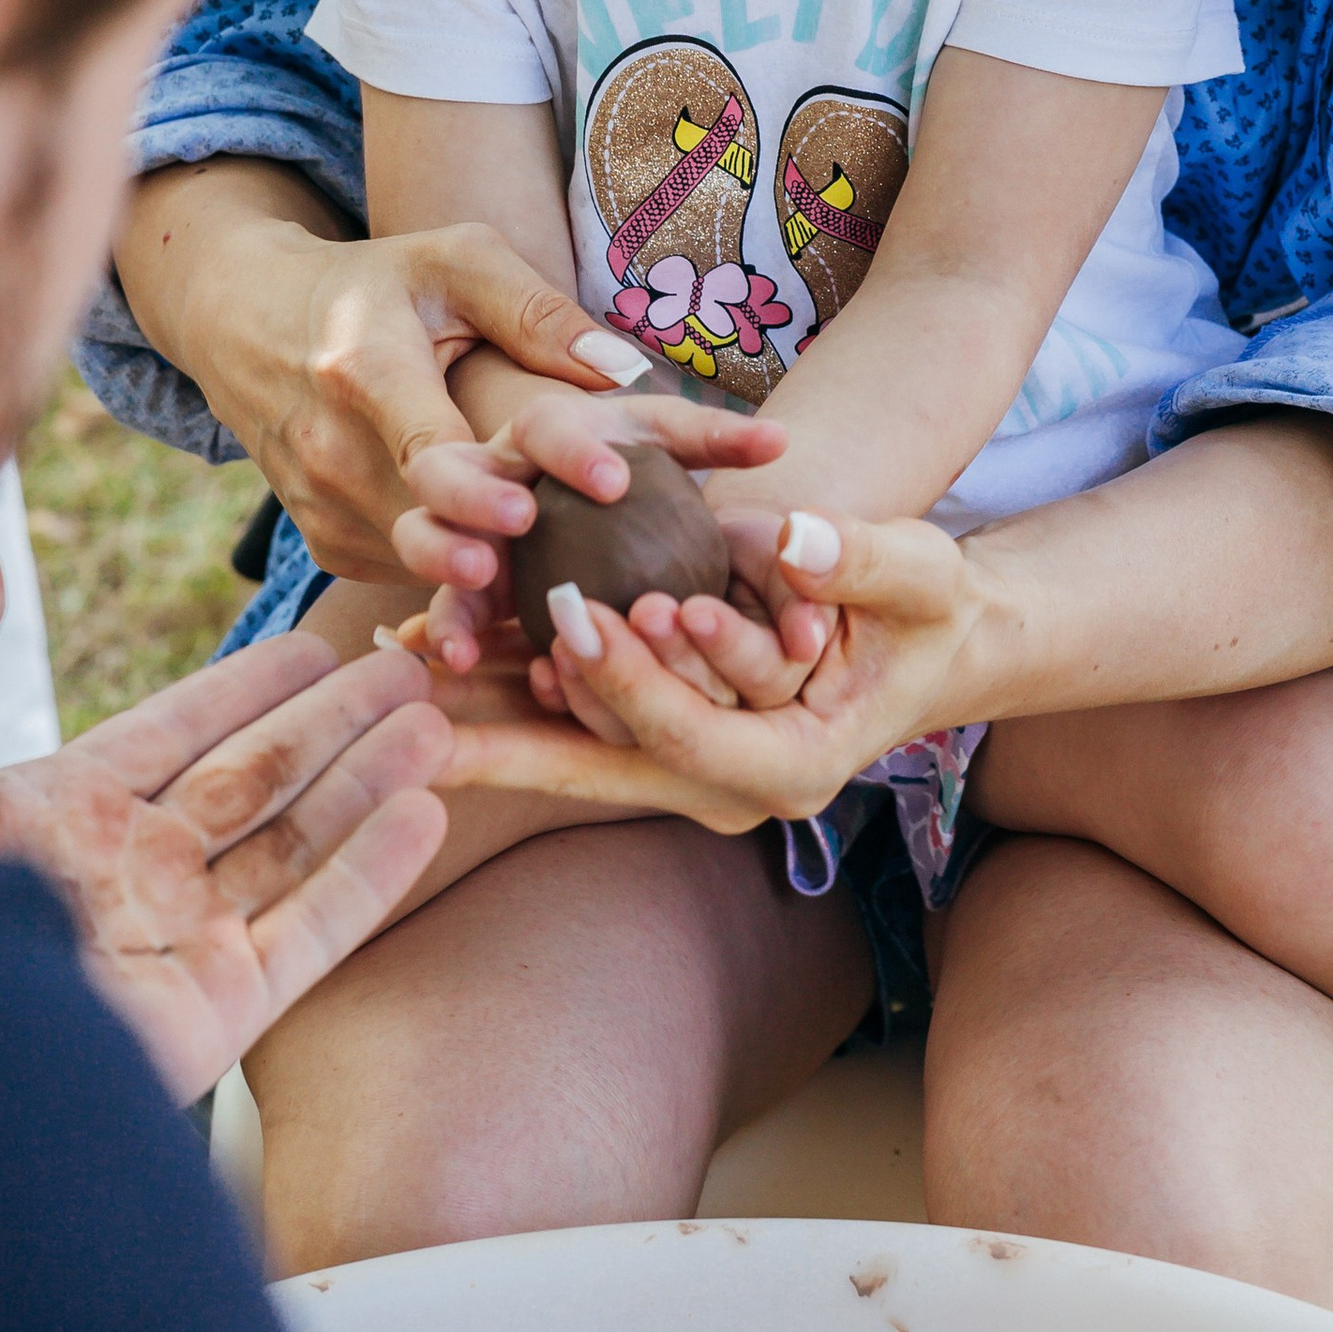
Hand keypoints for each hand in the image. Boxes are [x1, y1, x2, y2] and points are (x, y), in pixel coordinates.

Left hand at [0, 541, 454, 1103]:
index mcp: (57, 816)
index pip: (177, 730)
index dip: (248, 685)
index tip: (315, 643)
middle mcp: (126, 875)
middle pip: (255, 777)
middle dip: (334, 721)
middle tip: (406, 664)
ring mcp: (176, 944)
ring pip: (296, 841)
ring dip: (368, 779)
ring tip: (434, 719)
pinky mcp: (216, 1011)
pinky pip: (312, 927)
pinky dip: (372, 870)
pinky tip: (422, 811)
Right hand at [118, 162, 659, 585]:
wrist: (249, 324)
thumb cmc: (376, 285)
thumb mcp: (452, 265)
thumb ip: (536, 311)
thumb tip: (626, 370)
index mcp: (365, 372)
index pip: (427, 453)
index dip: (483, 491)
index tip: (548, 505)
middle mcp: (331, 451)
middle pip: (427, 527)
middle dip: (504, 552)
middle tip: (578, 569)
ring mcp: (322, 507)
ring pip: (423, 562)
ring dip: (495, 569)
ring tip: (564, 566)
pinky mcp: (327, 542)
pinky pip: (406, 574)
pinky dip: (458, 574)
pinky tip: (513, 558)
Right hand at [399, 388, 789, 669]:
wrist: (577, 495)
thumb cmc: (627, 463)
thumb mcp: (662, 443)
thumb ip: (713, 442)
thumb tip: (782, 443)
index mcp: (543, 429)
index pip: (546, 423)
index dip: (573, 449)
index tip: (615, 481)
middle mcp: (487, 470)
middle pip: (451, 467)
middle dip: (477, 490)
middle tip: (521, 517)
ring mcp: (457, 527)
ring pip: (423, 531)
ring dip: (442, 552)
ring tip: (479, 576)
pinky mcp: (454, 584)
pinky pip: (437, 604)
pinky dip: (443, 629)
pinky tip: (459, 659)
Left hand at [437, 510, 980, 832]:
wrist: (929, 646)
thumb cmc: (928, 610)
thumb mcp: (918, 576)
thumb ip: (857, 560)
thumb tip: (792, 541)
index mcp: (792, 768)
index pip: (689, 734)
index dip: (630, 675)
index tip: (574, 611)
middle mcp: (730, 790)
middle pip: (602, 765)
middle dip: (510, 730)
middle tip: (428, 688)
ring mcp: (690, 774)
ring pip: (574, 754)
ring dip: (488, 722)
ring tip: (403, 681)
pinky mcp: (662, 742)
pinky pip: (575, 731)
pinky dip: (510, 704)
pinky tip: (441, 667)